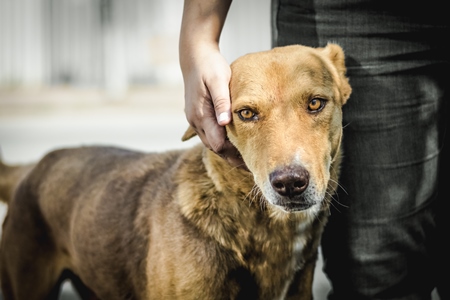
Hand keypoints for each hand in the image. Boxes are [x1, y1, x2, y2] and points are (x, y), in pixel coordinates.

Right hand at [181, 46, 244, 167]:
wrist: (194, 56)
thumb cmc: (209, 65)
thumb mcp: (218, 79)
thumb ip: (222, 101)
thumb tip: (225, 123)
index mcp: (201, 114)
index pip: (218, 144)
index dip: (234, 155)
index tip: (251, 160)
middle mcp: (195, 120)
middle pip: (215, 148)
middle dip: (232, 158)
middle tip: (253, 166)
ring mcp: (195, 119)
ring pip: (212, 143)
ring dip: (228, 152)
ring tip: (247, 159)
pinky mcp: (198, 116)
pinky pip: (210, 135)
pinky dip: (222, 143)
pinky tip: (236, 144)